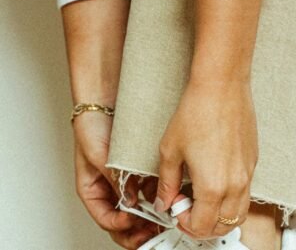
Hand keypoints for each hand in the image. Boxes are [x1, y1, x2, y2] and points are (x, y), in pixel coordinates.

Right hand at [73, 112, 157, 248]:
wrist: (104, 102)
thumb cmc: (92, 126)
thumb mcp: (99, 156)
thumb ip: (114, 180)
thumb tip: (129, 201)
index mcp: (92, 190)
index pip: (105, 218)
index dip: (120, 225)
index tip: (133, 221)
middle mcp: (109, 188)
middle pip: (122, 219)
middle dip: (137, 229)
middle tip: (153, 231)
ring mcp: (124, 181)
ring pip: (137, 208)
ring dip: (150, 215)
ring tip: (163, 218)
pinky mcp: (138, 171)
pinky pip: (148, 189)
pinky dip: (156, 196)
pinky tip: (164, 197)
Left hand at [155, 80, 258, 238]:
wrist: (221, 87)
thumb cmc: (197, 112)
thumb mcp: (170, 150)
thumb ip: (167, 183)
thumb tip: (165, 201)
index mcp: (213, 186)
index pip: (201, 226)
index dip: (183, 223)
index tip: (175, 208)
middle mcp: (235, 184)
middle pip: (223, 226)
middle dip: (202, 225)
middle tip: (186, 207)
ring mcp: (248, 174)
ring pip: (238, 213)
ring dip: (219, 216)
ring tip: (201, 198)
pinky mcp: (253, 162)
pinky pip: (245, 193)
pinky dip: (230, 199)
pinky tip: (214, 180)